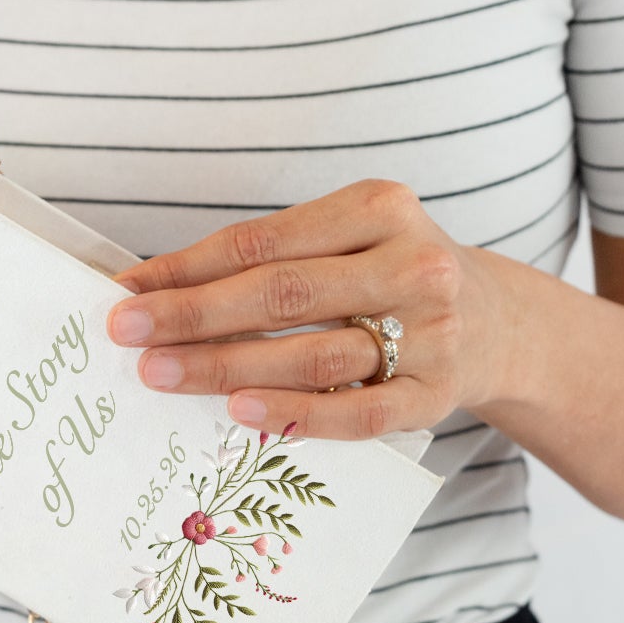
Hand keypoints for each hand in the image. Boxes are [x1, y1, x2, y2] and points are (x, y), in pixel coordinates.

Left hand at [106, 179, 512, 440]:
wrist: (497, 324)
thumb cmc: (390, 277)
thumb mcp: (345, 242)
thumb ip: (267, 259)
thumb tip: (152, 289)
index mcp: (381, 208)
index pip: (264, 239)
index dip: (188, 266)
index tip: (126, 289)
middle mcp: (413, 264)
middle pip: (283, 292)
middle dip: (194, 314)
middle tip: (127, 333)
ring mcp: (431, 333)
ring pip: (315, 354)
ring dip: (228, 366)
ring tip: (161, 374)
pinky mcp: (436, 395)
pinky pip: (357, 414)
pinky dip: (294, 413)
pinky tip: (238, 413)